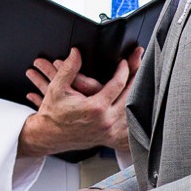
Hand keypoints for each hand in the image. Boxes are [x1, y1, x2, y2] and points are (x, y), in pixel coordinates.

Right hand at [18, 46, 139, 157]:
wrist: (48, 135)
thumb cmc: (52, 113)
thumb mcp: (56, 88)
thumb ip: (68, 68)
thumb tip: (76, 52)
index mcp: (95, 107)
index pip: (119, 83)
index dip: (124, 69)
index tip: (124, 61)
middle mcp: (105, 120)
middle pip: (132, 95)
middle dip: (137, 78)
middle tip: (139, 65)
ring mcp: (109, 131)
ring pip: (133, 111)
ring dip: (138, 95)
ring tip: (142, 81)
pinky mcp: (109, 138)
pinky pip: (129, 127)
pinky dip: (135, 116)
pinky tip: (138, 106)